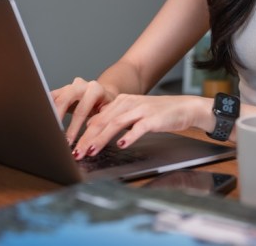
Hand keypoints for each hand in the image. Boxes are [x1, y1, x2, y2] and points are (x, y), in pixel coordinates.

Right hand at [50, 77, 116, 146]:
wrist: (104, 93)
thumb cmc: (107, 105)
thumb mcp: (109, 112)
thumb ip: (100, 120)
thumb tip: (89, 130)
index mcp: (95, 89)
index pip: (81, 110)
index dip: (74, 127)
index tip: (68, 141)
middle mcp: (81, 85)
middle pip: (64, 99)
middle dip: (57, 118)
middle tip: (52, 133)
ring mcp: (69, 86)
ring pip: (55, 97)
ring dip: (49, 113)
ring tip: (44, 128)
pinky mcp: (61, 90)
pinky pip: (50, 98)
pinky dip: (45, 108)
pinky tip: (41, 120)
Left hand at [71, 94, 209, 158]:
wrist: (184, 107)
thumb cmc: (158, 113)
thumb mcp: (133, 113)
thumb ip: (114, 118)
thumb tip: (92, 128)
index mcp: (121, 102)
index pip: (96, 118)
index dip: (82, 133)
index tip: (71, 147)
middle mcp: (128, 103)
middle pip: (102, 122)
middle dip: (86, 138)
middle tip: (75, 153)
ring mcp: (141, 110)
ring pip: (116, 124)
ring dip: (102, 138)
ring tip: (91, 150)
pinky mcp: (153, 119)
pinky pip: (139, 127)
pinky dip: (129, 136)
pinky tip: (122, 145)